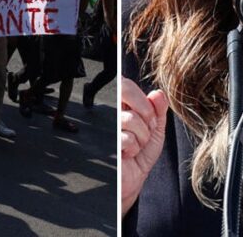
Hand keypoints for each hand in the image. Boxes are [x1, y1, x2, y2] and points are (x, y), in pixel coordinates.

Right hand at [121, 77, 168, 216]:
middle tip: (146, 130)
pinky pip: (126, 137)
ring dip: (141, 137)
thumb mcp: (156, 130)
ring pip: (131, 118)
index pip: (126, 84)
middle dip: (145, 114)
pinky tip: (127, 153)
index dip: (141, 98)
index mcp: (124, 105)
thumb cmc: (141, 155)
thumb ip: (158, 110)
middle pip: (125, 92)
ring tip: (136, 145)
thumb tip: (158, 93)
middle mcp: (113, 111)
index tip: (149, 115)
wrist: (132, 179)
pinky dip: (133, 149)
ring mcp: (107, 124)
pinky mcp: (105, 139)